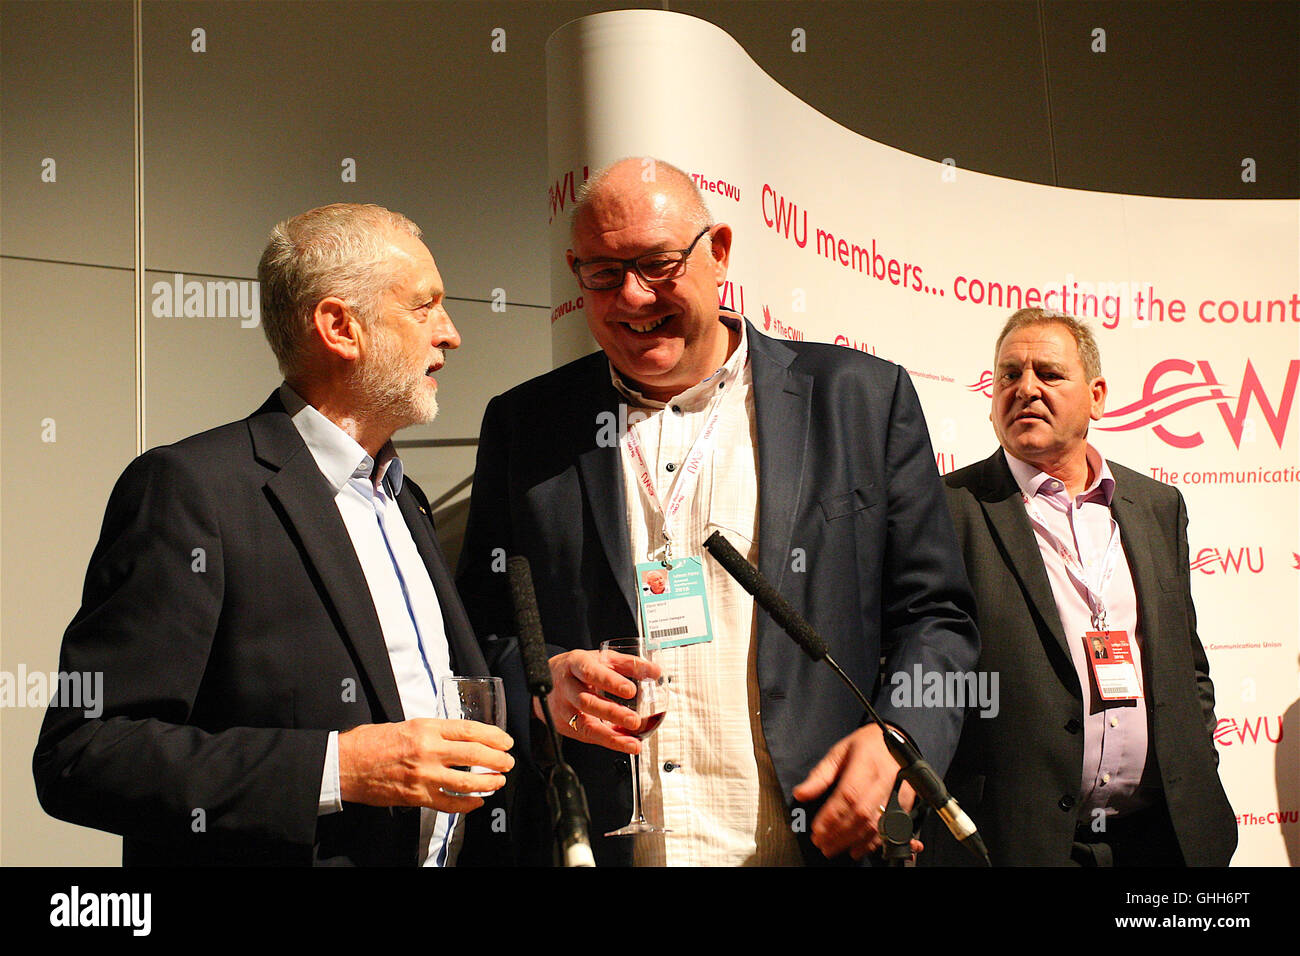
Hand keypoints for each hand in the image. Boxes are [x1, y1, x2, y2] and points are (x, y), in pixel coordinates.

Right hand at [337, 718, 513, 812]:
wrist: (344, 763)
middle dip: (497, 760)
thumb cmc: (371, 742)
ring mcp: (423, 775)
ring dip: (488, 783)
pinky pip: (448, 803)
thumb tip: (457, 738)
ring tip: (497, 781)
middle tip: (508, 762)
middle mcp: (428, 750)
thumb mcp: (406, 725)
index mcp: (426, 728)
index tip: (505, 741)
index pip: (469, 730)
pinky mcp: (416, 795)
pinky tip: (476, 802)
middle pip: (474, 755)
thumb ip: (432, 732)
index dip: (493, 736)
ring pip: (466, 782)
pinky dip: (466, 804)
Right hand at [534, 648, 661, 754]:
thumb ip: (630, 664)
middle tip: (634, 720)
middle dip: (611, 713)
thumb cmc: (580, 668)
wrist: (548, 678)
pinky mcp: (564, 725)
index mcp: (576, 664)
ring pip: (584, 725)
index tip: (630, 691)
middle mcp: (567, 687)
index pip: (591, 672)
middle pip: (586, 702)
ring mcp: (563, 708)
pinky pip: (586, 736)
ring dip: (610, 736)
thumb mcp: (603, 659)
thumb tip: (655, 671)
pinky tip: (624, 744)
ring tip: (632, 741)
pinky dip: (607, 741)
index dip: (610, 682)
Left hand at [792, 723, 920, 860]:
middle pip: (861, 813)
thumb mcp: (838, 753)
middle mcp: (884, 778)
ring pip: (876, 824)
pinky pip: (891, 828)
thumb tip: (801, 794)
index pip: (848, 794)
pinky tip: (857, 849)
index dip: (832, 815)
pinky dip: (872, 842)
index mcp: (866, 762)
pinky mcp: (906, 802)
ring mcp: (899, 791)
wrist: (895, 741)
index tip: (817, 830)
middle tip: (822, 844)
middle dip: (839, 833)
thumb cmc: (864, 746)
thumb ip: (820, 776)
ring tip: (834, 848)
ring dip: (853, 840)